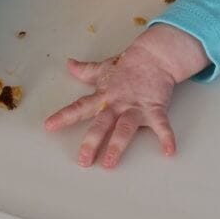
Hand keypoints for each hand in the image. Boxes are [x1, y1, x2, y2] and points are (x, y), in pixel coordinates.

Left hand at [44, 24, 208, 167]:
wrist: (154, 56)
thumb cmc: (128, 64)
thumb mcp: (104, 68)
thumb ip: (86, 70)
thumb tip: (69, 64)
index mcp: (104, 95)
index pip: (80, 107)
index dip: (64, 116)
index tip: (49, 126)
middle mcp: (117, 103)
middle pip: (101, 123)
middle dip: (92, 142)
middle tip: (84, 160)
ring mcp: (136, 106)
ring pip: (125, 128)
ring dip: (118, 145)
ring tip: (111, 162)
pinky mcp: (155, 108)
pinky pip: (161, 125)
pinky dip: (167, 138)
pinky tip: (169, 151)